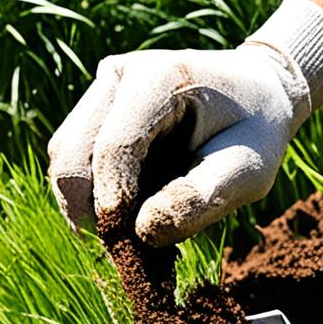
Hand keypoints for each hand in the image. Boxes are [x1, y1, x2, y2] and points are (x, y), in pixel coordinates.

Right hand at [47, 0, 322, 245]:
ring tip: (128, 232)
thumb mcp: (251, 169)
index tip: (127, 244)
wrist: (259, 95)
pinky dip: (92, 192)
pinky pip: (75, 157)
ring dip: (86, 202)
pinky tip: (126, 212)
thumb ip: (201, 198)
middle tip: (123, 249)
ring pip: (64, 156)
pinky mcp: (97, 107)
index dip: (112, 199)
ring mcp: (104, 88)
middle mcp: (121, 74)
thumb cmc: (257, 131)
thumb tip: (142, 232)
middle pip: (72, 151)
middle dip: (90, 207)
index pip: (114, 146)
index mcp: (160, 77)